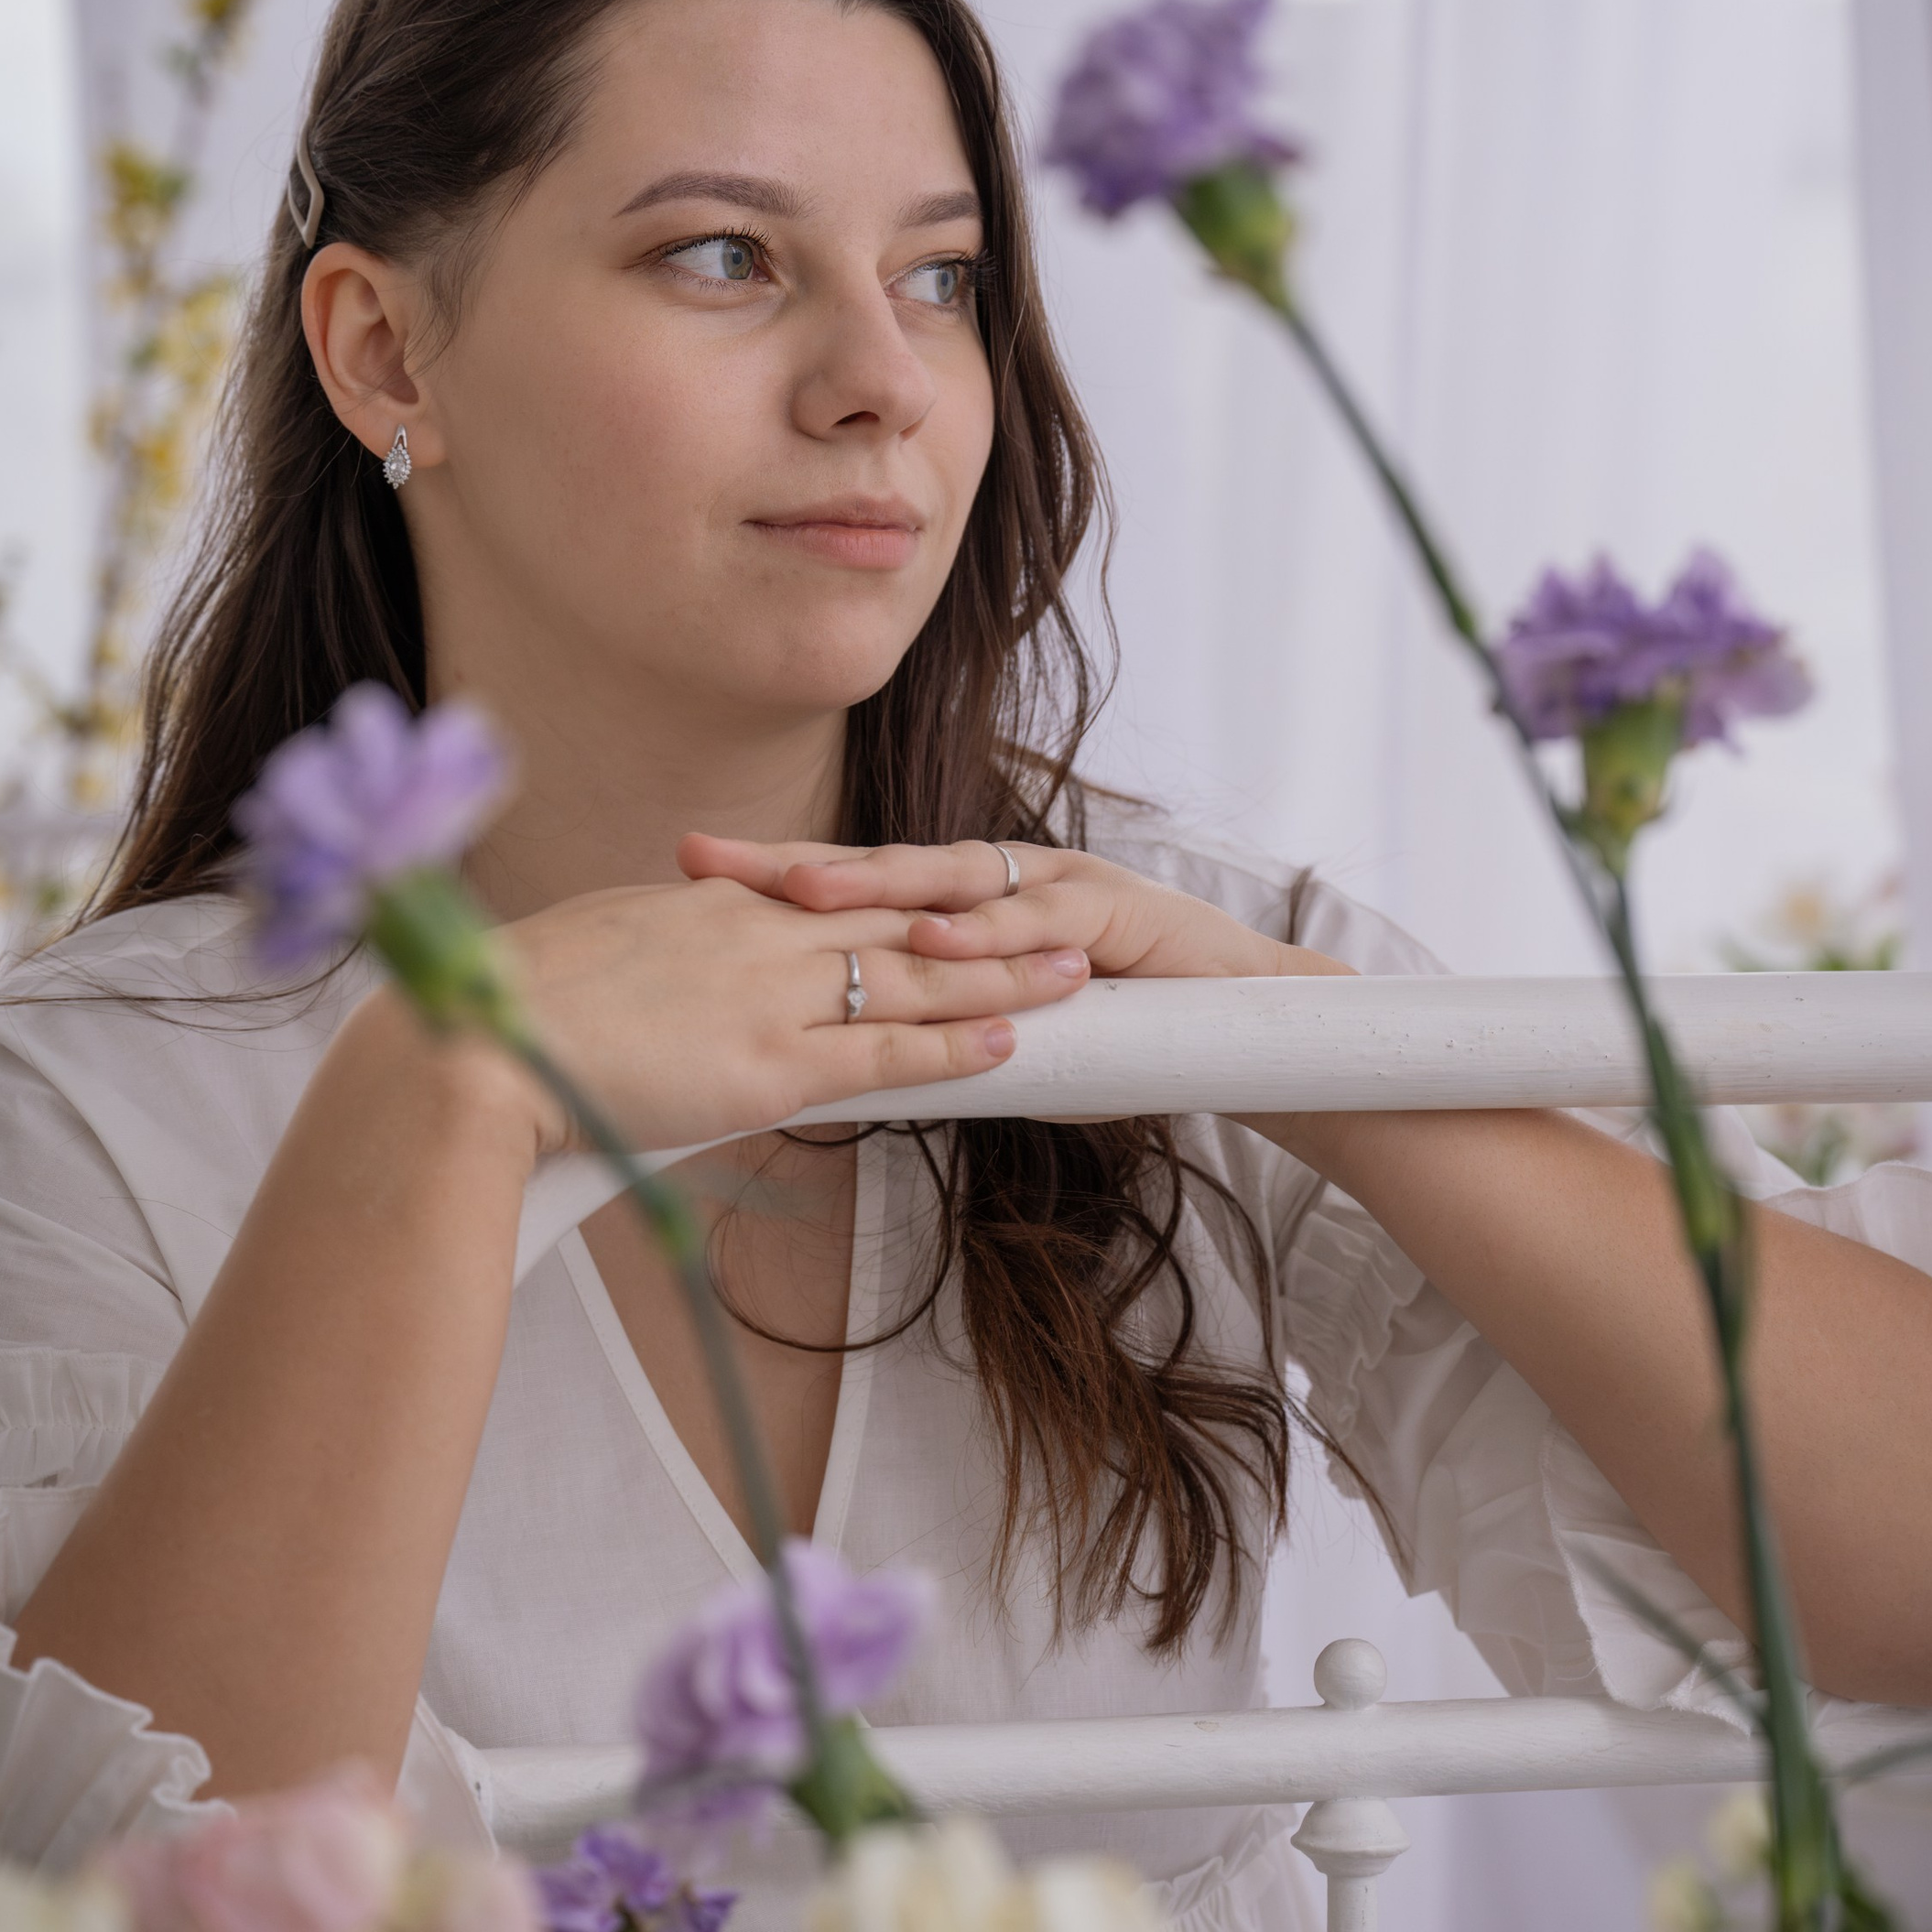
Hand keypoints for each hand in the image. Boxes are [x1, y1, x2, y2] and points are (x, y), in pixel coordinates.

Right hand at [497, 871, 1094, 1153]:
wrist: (479, 1050)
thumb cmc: (517, 1009)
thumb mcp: (601, 952)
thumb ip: (657, 952)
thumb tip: (670, 964)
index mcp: (714, 901)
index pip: (838, 889)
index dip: (914, 890)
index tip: (972, 887)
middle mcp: (757, 933)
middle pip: (900, 920)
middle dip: (988, 920)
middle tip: (1059, 914)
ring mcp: (769, 996)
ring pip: (913, 980)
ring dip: (1000, 978)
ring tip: (1070, 972)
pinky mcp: (770, 1065)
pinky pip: (885, 1055)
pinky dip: (953, 1048)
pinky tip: (1008, 1043)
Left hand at [679, 833, 1349, 986]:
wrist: (1249, 1030)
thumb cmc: (1125, 1036)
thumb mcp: (1006, 1038)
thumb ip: (934, 1041)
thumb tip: (841, 1071)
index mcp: (970, 906)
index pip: (855, 893)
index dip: (769, 887)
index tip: (682, 884)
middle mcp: (1004, 883)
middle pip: (878, 869)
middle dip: (789, 866)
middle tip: (703, 860)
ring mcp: (1058, 890)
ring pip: (949, 882)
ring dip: (871, 886)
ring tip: (796, 889)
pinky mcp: (1111, 915)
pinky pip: (1035, 922)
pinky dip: (980, 929)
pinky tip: (927, 935)